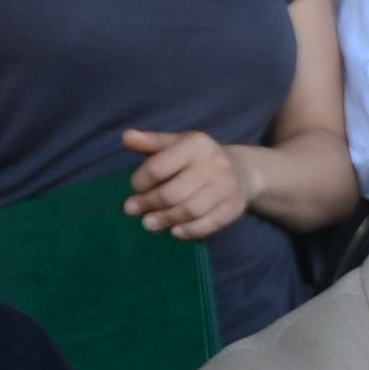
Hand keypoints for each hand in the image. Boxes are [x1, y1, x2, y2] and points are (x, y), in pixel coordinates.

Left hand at [121, 129, 251, 238]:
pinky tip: (175, 232)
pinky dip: (190, 231)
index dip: (140, 182)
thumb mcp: (176, 144)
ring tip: (148, 224)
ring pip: (189, 210)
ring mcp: (227, 186)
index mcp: (196, 143)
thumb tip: (126, 137)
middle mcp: (214, 163)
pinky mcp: (235, 207)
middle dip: (148, 204)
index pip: (158, 167)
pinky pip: (210, 224)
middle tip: (133, 211)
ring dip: (165, 220)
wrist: (242, 171)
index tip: (135, 189)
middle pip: (172, 193)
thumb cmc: (198, 159)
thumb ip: (151, 142)